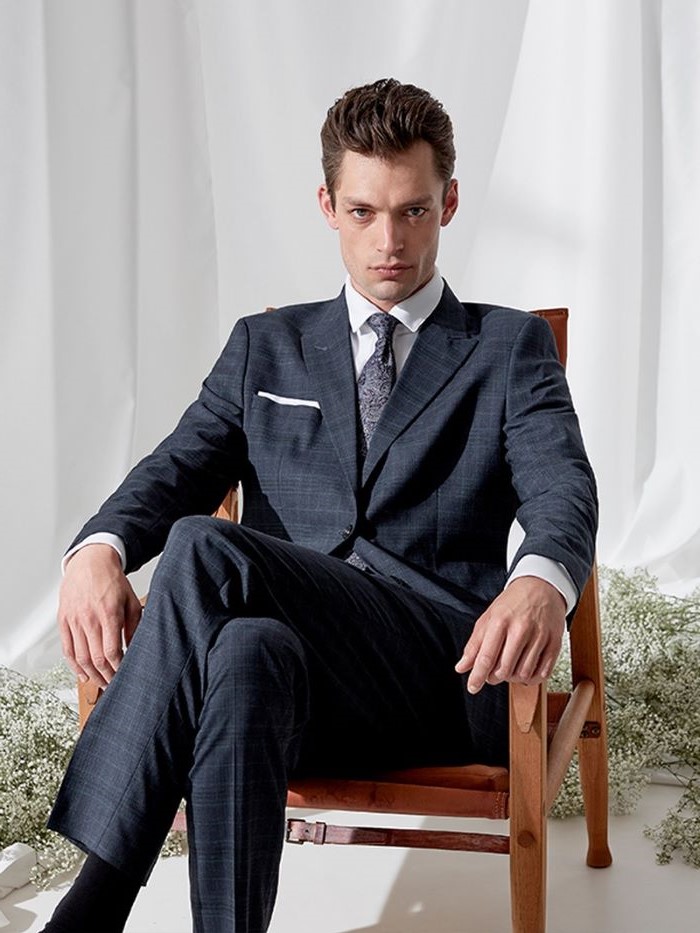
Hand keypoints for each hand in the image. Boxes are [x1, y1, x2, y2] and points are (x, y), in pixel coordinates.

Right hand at [58, 544, 142, 687]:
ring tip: (101, 683)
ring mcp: (74, 621)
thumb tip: (135, 648)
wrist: (89, 563)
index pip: (111, 651)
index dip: (118, 668)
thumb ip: (134, 626)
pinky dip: (73, 665)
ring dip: (91, 675)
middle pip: (96, 659)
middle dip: (106, 676)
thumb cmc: (112, 581)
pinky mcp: (63, 620)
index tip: (125, 675)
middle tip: (114, 685)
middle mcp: (89, 619)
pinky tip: (82, 674)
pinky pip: (67, 649)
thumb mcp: (131, 601)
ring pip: (80, 658)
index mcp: (108, 614)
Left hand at [455, 576, 565, 693]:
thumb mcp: (488, 618)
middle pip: (504, 669)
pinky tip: (525, 669)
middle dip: (495, 677)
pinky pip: (542, 673)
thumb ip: (474, 644)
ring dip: (513, 678)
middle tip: (493, 672)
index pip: (486, 656)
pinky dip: (531, 678)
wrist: (541, 587)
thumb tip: (462, 667)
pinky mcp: (555, 643)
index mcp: (500, 621)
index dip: (478, 676)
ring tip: (510, 668)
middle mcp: (521, 629)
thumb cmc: (512, 603)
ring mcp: (540, 636)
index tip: (473, 687)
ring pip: (523, 673)